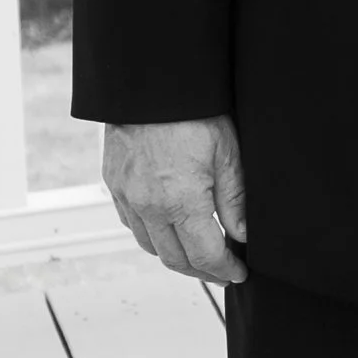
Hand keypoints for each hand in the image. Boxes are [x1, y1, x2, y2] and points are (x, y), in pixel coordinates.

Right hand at [104, 115, 247, 284]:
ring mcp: (126, 197)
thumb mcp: (229, 153)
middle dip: (201, 271)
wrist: (152, 84)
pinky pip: (131, 224)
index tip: (239, 273)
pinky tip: (169, 229)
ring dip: (175, 256)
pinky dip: (152, 235)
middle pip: (174, 259)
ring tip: (198, 254)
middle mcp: (148, 207)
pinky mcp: (114, 184)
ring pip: (150, 245)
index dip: (224, 270)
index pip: (205, 255)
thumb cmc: (196, 113)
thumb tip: (242, 235)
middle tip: (223, 271)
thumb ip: (235, 200)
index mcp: (181, 202)